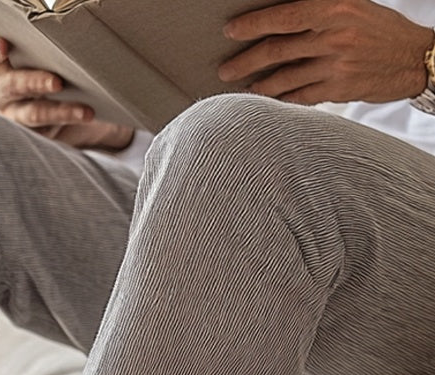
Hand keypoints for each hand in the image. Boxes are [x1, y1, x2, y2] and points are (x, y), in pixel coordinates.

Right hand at [0, 36, 134, 149]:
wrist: (78, 111)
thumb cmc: (60, 77)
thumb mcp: (53, 60)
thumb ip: (50, 51)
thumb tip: (74, 35)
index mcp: (3, 67)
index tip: (5, 46)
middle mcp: (3, 93)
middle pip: (12, 86)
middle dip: (34, 82)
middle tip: (57, 83)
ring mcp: (15, 117)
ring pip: (31, 114)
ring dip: (58, 111)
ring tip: (84, 111)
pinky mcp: (31, 137)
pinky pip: (46, 133)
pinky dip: (67, 122)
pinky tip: (85, 116)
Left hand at [218, 0, 431, 103]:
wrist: (414, 58)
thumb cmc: (379, 30)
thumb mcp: (352, 8)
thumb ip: (316, 13)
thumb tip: (277, 20)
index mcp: (336, 9)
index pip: (285, 17)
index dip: (253, 25)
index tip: (230, 31)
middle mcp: (335, 36)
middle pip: (277, 50)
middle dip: (245, 62)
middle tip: (225, 69)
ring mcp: (336, 65)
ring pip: (284, 78)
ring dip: (259, 85)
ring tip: (245, 87)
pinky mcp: (339, 89)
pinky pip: (300, 97)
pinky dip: (282, 99)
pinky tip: (270, 101)